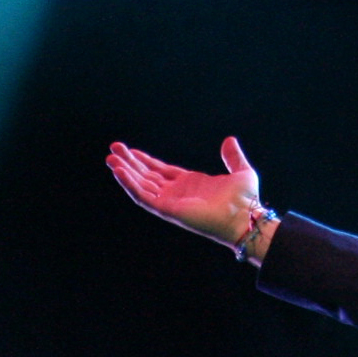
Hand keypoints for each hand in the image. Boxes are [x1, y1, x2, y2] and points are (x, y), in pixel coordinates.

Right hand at [106, 137, 265, 248]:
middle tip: (113, 149)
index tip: (130, 151)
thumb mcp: (242, 171)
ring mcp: (172, 202)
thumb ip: (233, 157)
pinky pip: (144, 197)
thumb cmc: (247, 200)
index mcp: (190, 184)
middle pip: (147, 176)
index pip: (161, 171)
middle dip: (130, 163)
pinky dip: (130, 185)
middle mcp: (178, 194)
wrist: (247, 216)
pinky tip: (119, 171)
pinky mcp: (168, 210)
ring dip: (125, 173)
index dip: (145, 161)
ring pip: (141, 186)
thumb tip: (229, 140)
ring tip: (110, 158)